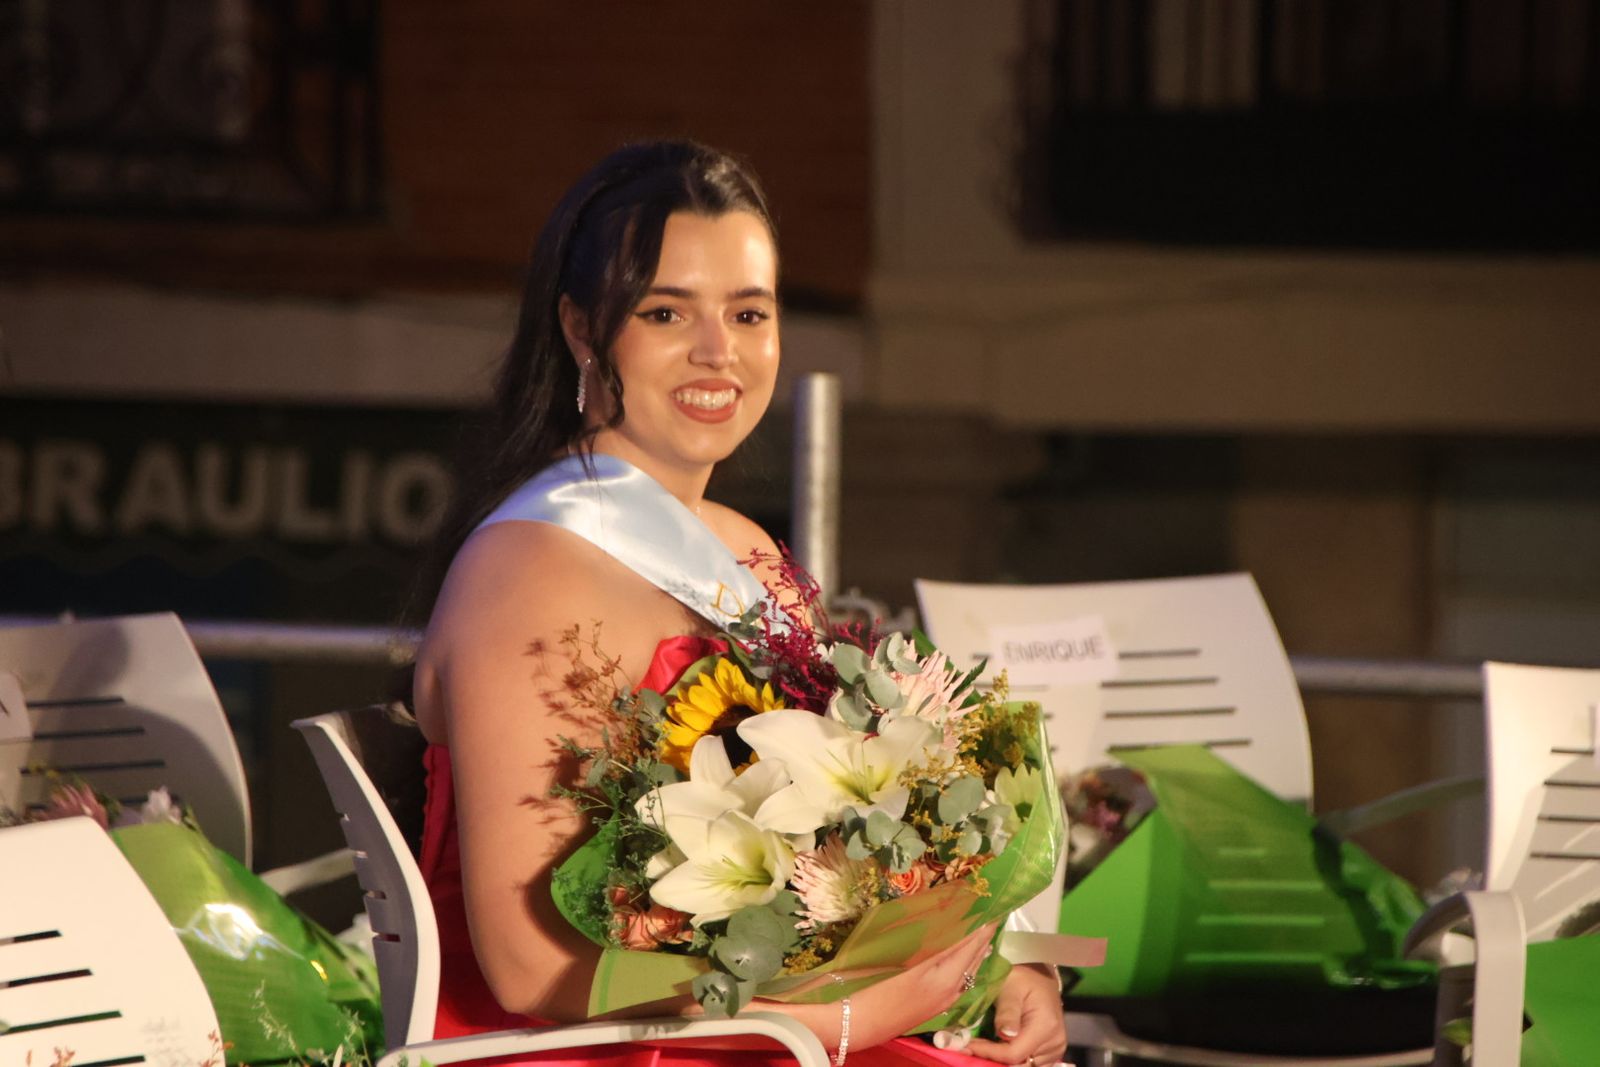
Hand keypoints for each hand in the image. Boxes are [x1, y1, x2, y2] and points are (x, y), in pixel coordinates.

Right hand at [762, 922, 999, 1054]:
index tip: (993, 907)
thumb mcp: (900, 964)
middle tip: (991, 914)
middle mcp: (947, 990)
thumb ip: (927, 947)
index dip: (982, 926)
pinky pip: (960, 982)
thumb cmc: (870, 991)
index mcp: (940, 977)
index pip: (968, 945)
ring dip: (976, 951)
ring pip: (968, 972)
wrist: (855, 1026)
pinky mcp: (934, 1007)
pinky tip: (962, 959)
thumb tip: (944, 924)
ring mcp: (942, 1001)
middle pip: (973, 958)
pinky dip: (966, 965)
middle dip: (983, 936)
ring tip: (982, 931)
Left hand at [964, 963, 1066, 1065]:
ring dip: (1002, 1062)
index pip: (1014, 1053)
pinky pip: (1030, 1064)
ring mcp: (1055, 1050)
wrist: (1038, 977)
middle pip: (1020, 1065)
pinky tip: (998, 1050)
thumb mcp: (1010, 987)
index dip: (990, 1053)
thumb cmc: (1021, 978)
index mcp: (1045, 1026)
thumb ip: (1007, 1012)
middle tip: (972, 1048)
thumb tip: (1005, 1035)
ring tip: (984, 1048)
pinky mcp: (1052, 1052)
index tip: (968, 1045)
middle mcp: (1055, 1042)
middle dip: (994, 1061)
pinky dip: (1013, 1061)